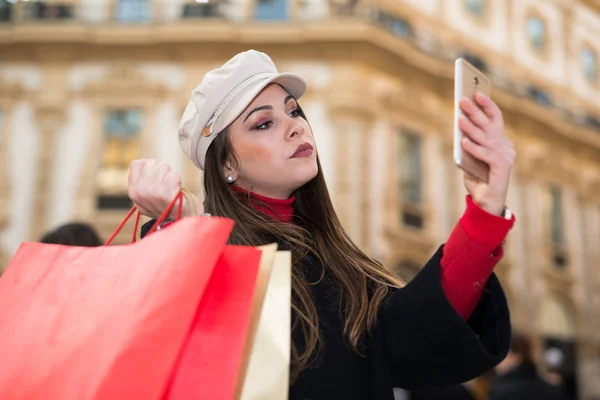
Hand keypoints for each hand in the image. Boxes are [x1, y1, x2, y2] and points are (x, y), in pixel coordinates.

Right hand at [128, 159, 202, 218]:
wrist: (179, 222)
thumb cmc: (165, 205)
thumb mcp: (146, 197)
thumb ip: (142, 182)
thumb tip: (145, 163)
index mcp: (133, 191)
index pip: (136, 164)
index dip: (148, 165)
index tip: (155, 174)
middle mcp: (140, 191)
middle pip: (151, 163)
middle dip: (161, 170)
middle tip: (165, 183)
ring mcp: (152, 192)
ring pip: (163, 166)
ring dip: (170, 175)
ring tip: (171, 187)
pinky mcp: (166, 193)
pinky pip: (174, 174)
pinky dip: (178, 180)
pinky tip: (176, 190)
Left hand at [459, 93, 515, 215]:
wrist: (487, 203)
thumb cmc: (478, 179)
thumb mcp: (471, 157)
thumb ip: (469, 143)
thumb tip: (459, 125)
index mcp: (501, 142)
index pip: (496, 119)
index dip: (487, 105)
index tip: (476, 93)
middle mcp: (506, 147)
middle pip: (489, 125)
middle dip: (475, 111)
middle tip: (462, 101)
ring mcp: (506, 157)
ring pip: (485, 138)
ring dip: (470, 127)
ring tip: (459, 118)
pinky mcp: (502, 168)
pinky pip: (485, 155)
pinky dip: (473, 148)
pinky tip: (462, 142)